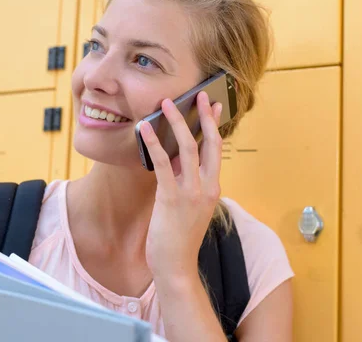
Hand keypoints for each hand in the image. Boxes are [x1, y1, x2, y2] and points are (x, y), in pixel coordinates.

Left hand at [140, 91, 223, 281]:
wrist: (177, 266)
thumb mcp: (190, 208)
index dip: (215, 125)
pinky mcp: (171, 199)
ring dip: (177, 123)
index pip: (216, 150)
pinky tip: (145, 129)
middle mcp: (207, 187)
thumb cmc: (180, 238)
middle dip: (203, 116)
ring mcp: (191, 193)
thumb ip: (188, 184)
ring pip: (188, 148)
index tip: (214, 105)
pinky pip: (163, 165)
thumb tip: (177, 162)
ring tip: (165, 103)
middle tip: (198, 94)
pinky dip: (154, 144)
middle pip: (208, 143)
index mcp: (213, 188)